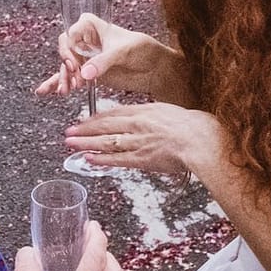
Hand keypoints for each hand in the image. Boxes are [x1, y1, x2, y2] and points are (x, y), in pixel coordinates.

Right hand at [35, 14, 165, 97]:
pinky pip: (70, 77)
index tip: (74, 63)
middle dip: (66, 66)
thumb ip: (103, 61)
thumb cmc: (143, 50)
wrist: (155, 69)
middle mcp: (86, 41)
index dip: (69, 48)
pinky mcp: (88, 74)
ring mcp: (86, 58)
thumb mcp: (123, 51)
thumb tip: (84, 73)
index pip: (71, 33)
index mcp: (93, 26)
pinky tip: (45, 91)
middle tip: (74, 78)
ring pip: (66, 66)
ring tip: (65, 91)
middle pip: (66, 50)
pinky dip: (57, 83)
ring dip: (63, 78)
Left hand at [65, 101, 223, 177]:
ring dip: (86, 143)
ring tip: (71, 144)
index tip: (84, 120)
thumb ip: (154, 116)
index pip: (114, 113)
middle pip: (105, 126)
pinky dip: (101, 159)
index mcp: (145, 111)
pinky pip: (117, 159)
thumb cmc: (193, 126)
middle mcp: (138, 124)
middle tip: (69, 131)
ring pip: (106, 142)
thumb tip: (147, 119)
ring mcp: (138, 142)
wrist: (201, 140)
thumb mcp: (169, 112)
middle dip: (85, 129)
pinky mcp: (142, 159)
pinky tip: (89, 158)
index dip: (96, 118)